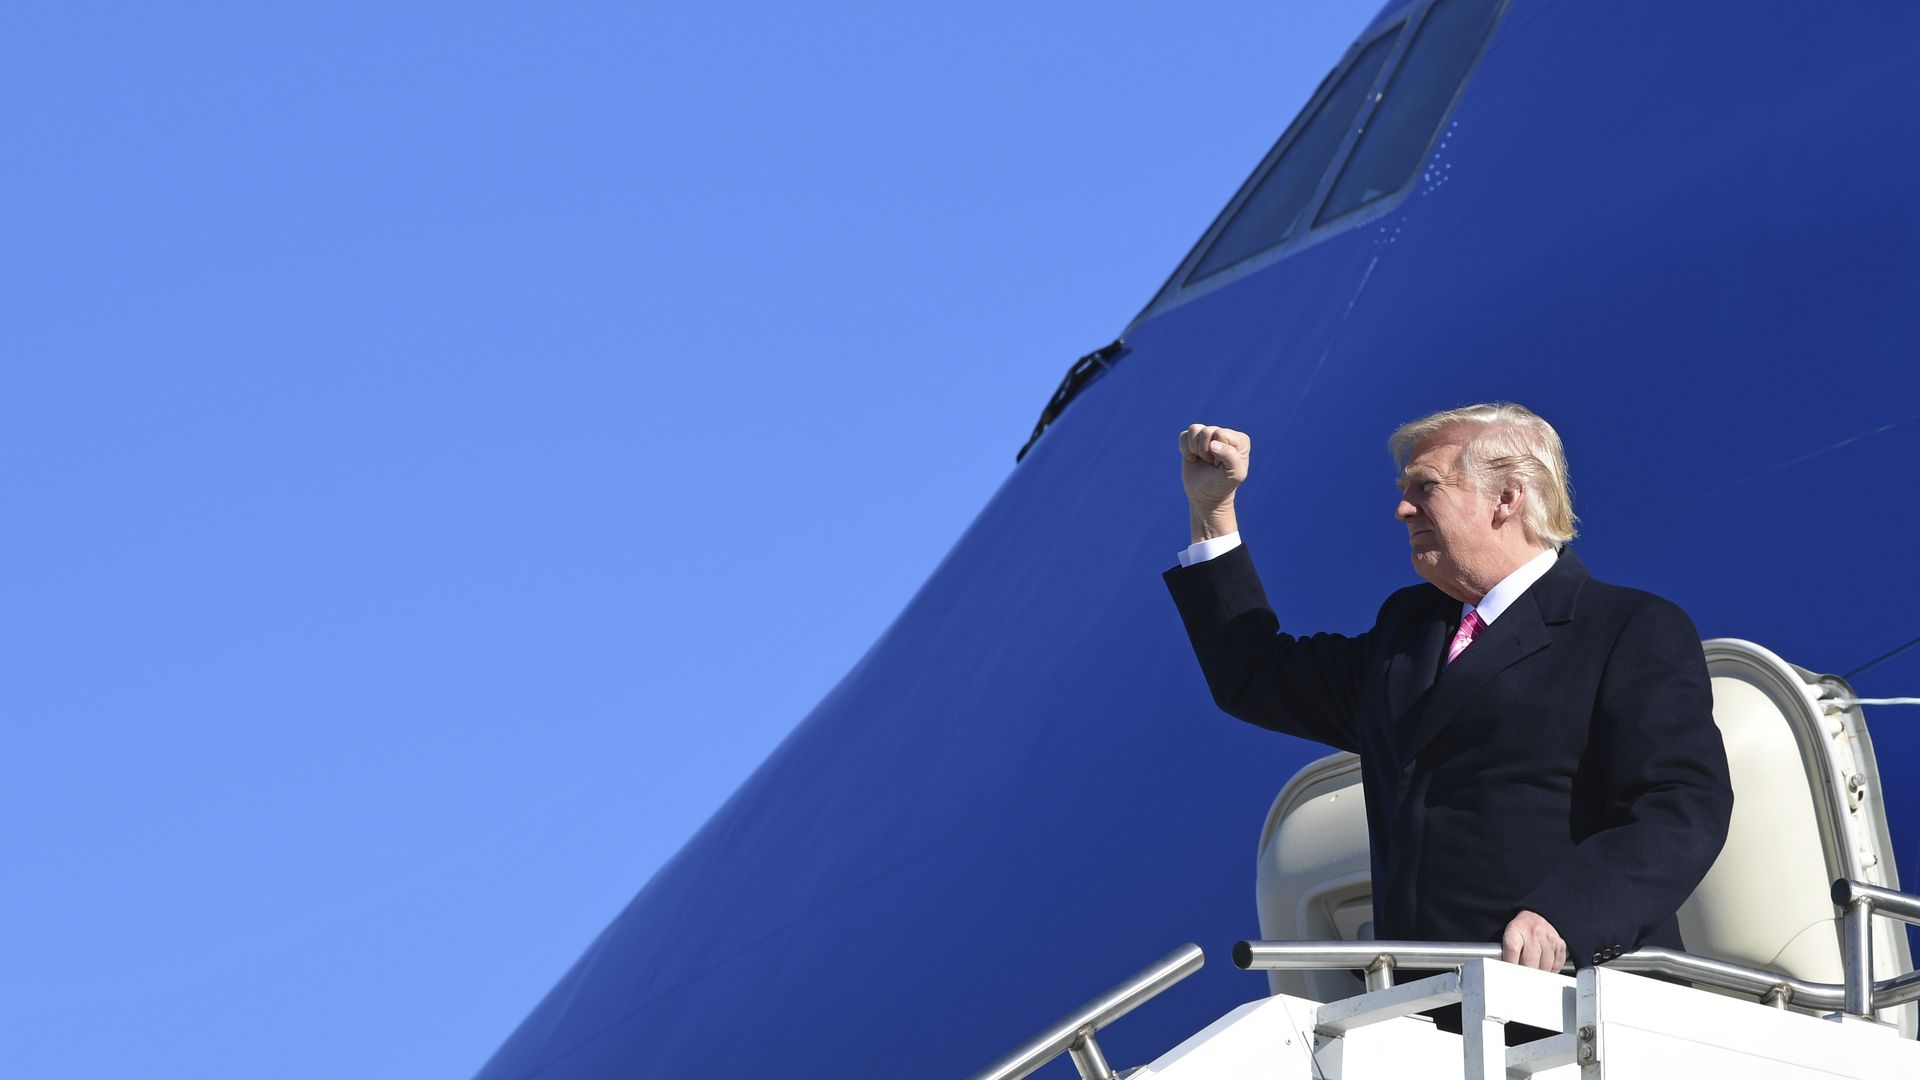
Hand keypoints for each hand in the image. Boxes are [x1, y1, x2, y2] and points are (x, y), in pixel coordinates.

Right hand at [1179, 424, 1249, 539]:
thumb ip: (1230, 456)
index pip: (1220, 434)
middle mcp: (1224, 434)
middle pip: (1206, 431)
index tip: (1220, 465)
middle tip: (1211, 464)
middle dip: (1205, 451)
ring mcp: (1208, 436)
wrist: (1206, 497)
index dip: (1217, 452)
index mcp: (1239, 440)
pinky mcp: (1193, 440)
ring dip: (1195, 449)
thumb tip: (1213, 444)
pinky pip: (1183, 435)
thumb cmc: (1222, 485)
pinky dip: (1185, 449)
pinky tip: (1193, 458)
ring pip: (1194, 429)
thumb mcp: (1234, 474)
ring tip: (1203, 460)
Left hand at [1500, 910, 1566, 971]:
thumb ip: (1507, 954)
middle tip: (1522, 981)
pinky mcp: (1560, 945)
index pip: (1512, 950)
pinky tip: (1543, 965)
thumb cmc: (1520, 930)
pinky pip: (1556, 966)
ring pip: (1544, 968)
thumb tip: (1505, 973)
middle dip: (1525, 976)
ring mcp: (1548, 939)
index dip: (1511, 965)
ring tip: (1532, 969)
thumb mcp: (1508, 936)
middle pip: (1530, 964)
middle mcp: (1533, 933)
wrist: (1536, 916)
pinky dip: (1550, 971)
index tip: (1510, 977)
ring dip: (1538, 974)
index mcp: (1516, 930)